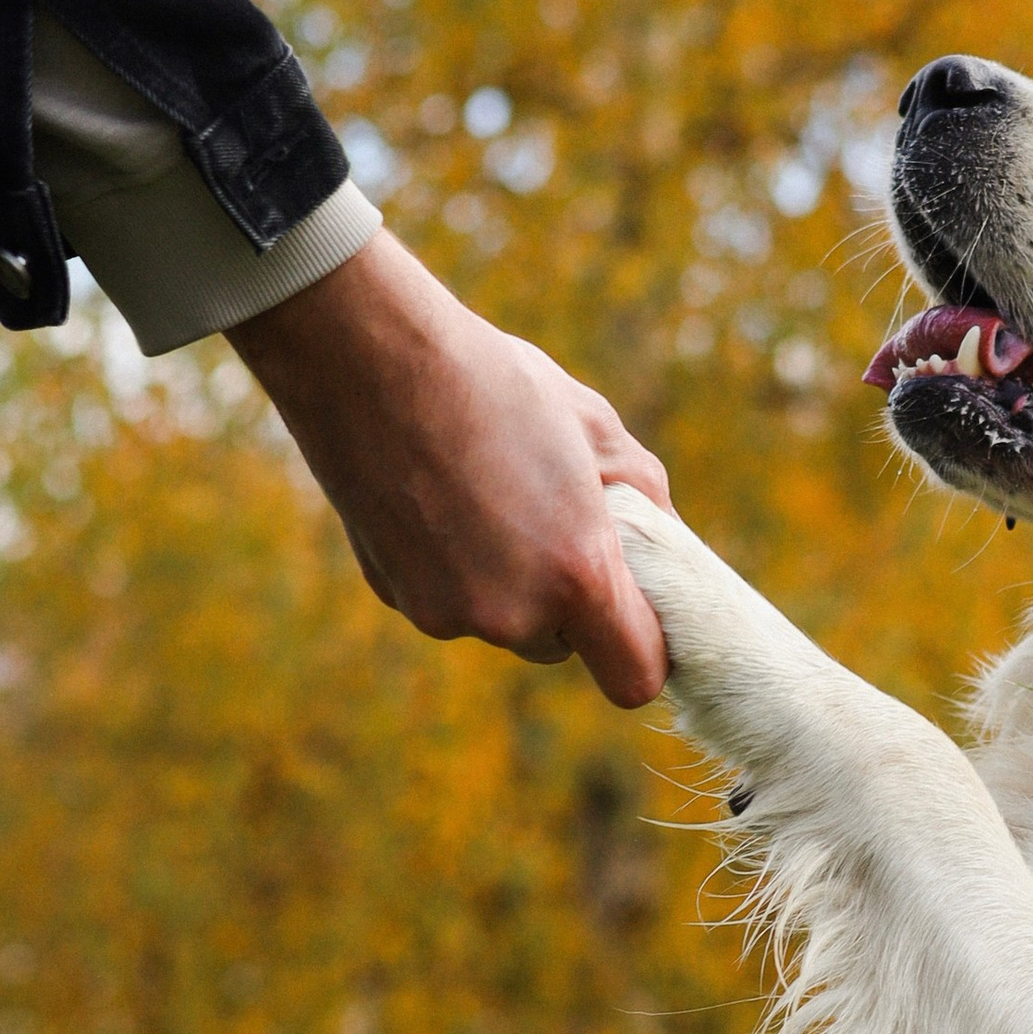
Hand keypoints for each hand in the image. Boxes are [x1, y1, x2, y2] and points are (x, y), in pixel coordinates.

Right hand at [229, 231, 671, 706]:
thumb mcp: (597, 428)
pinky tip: (435, 495)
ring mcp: (445, 613)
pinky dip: (451, 566)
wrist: (367, 358)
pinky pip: (446, 600)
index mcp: (578, 574)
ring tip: (486, 491)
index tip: (639, 616)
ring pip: (501, 621)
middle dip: (567, 602)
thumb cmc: (494, 383)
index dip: (647, 651)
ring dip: (507, 582)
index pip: (635, 675)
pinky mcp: (395, 598)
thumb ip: (645, 506)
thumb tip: (665, 552)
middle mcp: (512, 614)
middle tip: (551, 519)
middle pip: (562, 645)